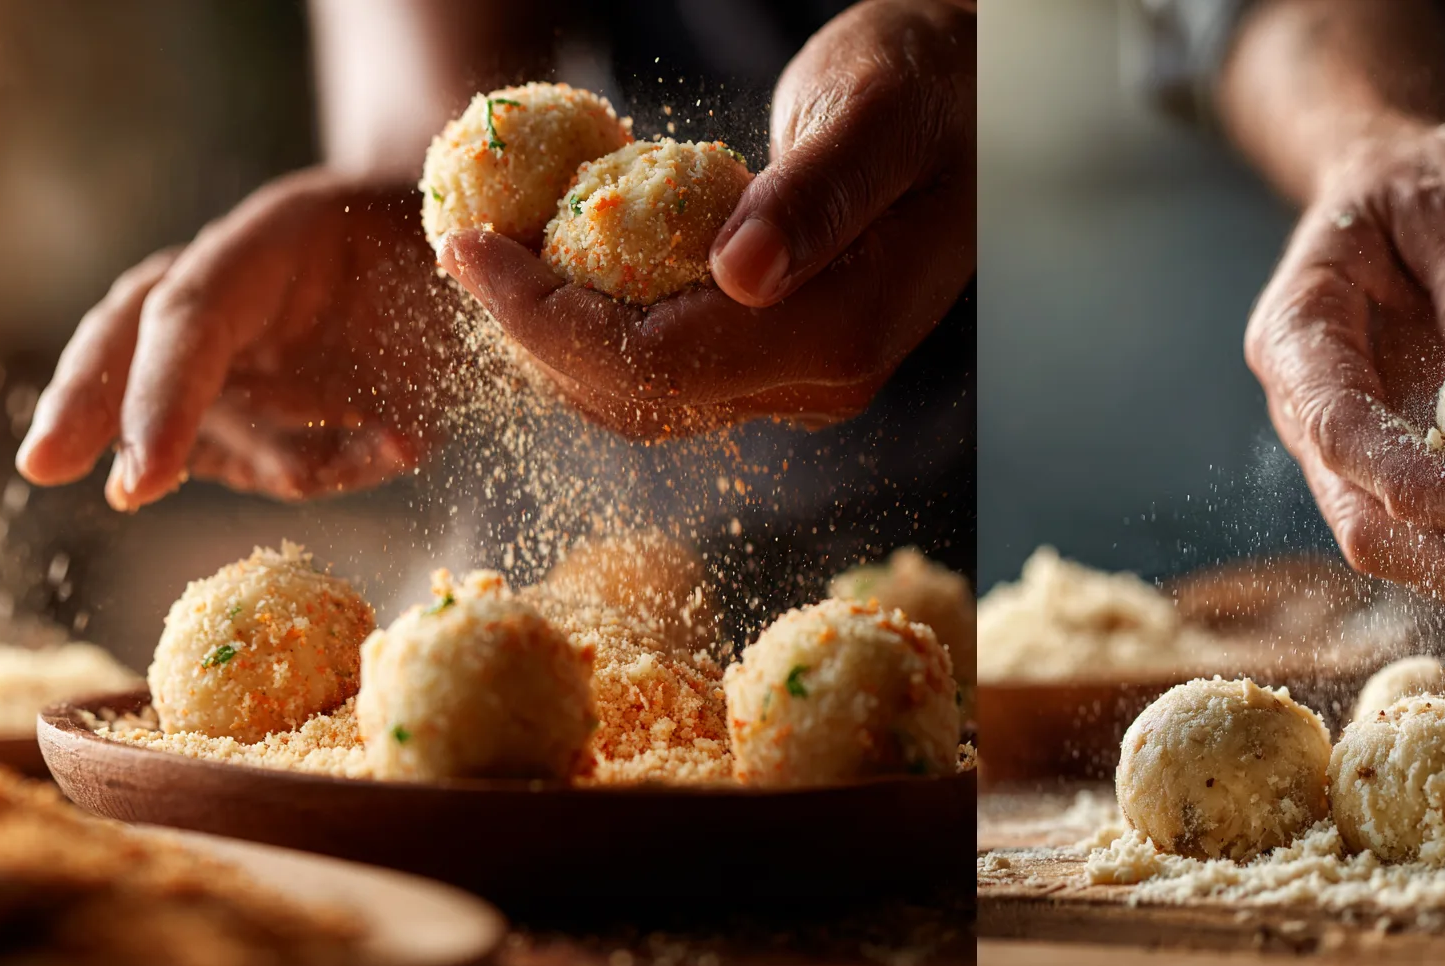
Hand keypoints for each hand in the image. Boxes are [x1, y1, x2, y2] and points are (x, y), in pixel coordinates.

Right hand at [17, 169, 456, 509]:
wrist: (470, 244)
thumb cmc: (468, 246)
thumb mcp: (469, 258)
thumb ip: (438, 323)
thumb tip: (405, 441)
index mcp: (275, 240)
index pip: (191, 316)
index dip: (163, 397)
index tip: (142, 478)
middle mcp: (240, 291)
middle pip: (136, 340)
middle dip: (89, 404)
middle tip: (43, 468)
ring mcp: (247, 345)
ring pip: (191, 409)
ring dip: (201, 451)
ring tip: (243, 470)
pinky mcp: (270, 393)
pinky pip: (265, 455)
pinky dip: (307, 469)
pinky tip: (385, 447)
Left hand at [440, 0, 973, 439]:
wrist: (981, 110)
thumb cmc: (932, 88)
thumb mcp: (873, 114)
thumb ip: (812, 198)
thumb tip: (740, 276)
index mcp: (839, 337)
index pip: (661, 364)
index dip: (552, 321)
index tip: (472, 252)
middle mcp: (816, 385)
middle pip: (640, 398)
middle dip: (537, 337)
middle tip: (463, 249)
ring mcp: (797, 384)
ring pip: (643, 396)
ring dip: (558, 339)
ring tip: (495, 255)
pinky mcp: (777, 363)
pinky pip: (664, 367)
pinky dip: (597, 326)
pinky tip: (559, 263)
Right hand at [1246, 118, 1444, 603]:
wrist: (1386, 192)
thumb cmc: (1409, 182)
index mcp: (1296, 338)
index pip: (1337, 430)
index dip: (1401, 481)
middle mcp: (1306, 413)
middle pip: (1361, 519)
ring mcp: (1345, 453)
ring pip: (1396, 544)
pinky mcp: (1391, 468)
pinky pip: (1431, 529)